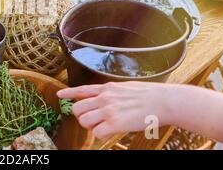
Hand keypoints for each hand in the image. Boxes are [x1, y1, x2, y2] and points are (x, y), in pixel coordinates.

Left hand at [57, 82, 174, 139]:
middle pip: (77, 108)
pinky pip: (97, 132)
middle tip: (92, 121)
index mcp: (107, 88)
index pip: (82, 89)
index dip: (68, 93)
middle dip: (81, 116)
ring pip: (83, 121)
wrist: (163, 101)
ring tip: (101, 127)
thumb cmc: (148, 95)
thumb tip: (104, 96)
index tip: (59, 95)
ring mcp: (108, 110)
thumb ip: (112, 92)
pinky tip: (109, 133)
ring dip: (90, 127)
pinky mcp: (115, 123)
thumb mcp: (125, 87)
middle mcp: (104, 97)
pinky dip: (100, 135)